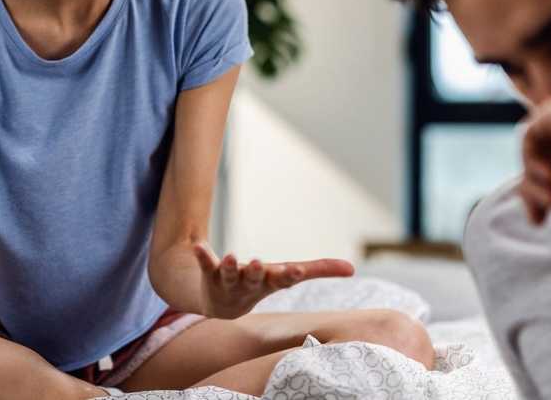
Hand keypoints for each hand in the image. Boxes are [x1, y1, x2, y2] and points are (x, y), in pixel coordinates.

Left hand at [192, 243, 354, 318]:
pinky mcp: (209, 275)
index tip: (295, 269)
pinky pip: (205, 265)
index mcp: (270, 284)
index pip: (282, 280)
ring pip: (228, 275)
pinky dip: (202, 256)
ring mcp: (228, 282)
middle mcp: (249, 286)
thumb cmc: (260, 286)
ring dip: (230, 267)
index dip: (289, 275)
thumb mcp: (287, 276)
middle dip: (256, 272)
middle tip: (258, 263)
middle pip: (254, 279)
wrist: (220, 304)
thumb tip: (352, 268)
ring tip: (231, 257)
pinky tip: (199, 246)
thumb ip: (318, 270)